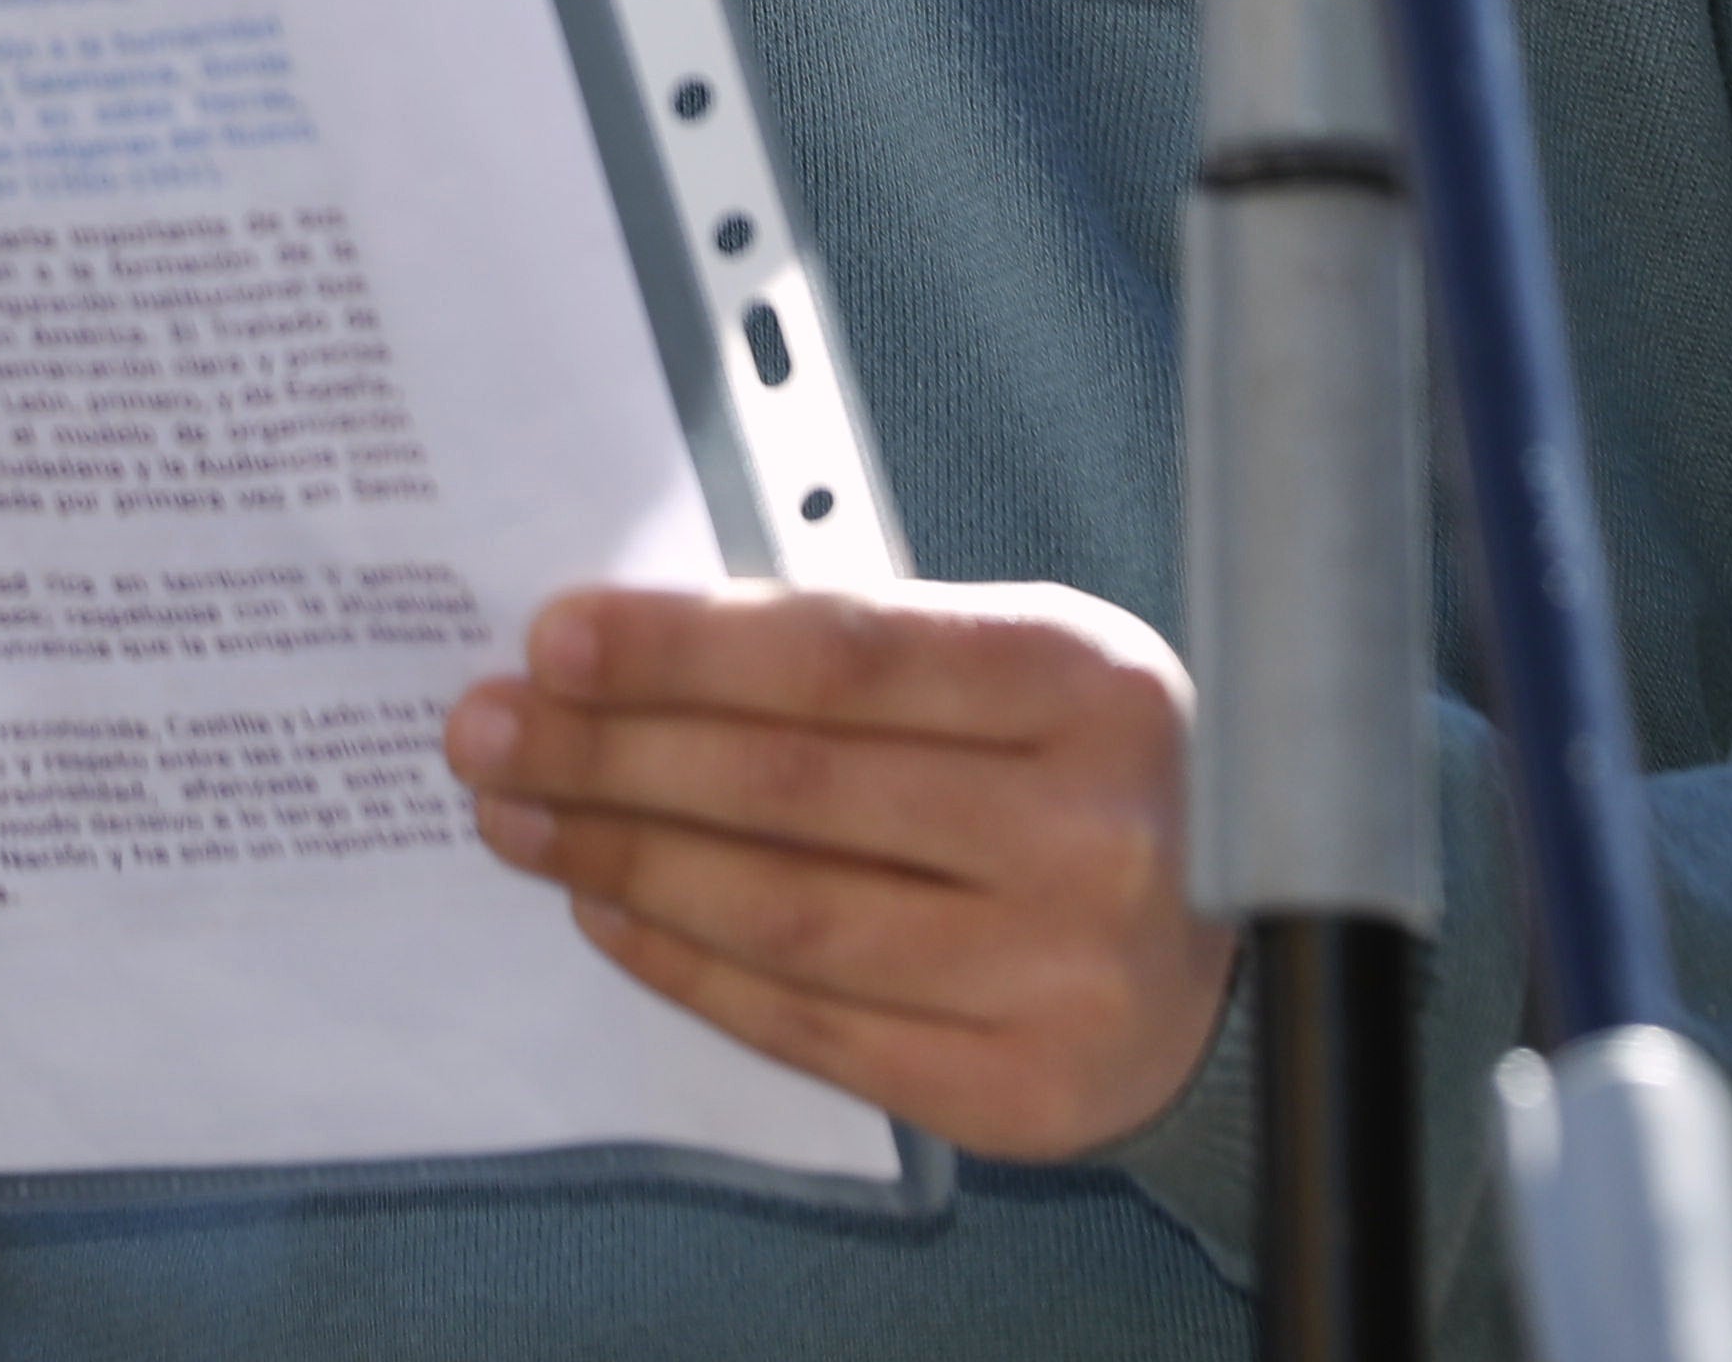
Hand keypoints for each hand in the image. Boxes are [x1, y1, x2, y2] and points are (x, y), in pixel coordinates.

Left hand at [446, 578, 1233, 1161]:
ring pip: (787, 913)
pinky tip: (608, 913)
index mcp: (1085, 685)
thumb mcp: (1021, 669)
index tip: (554, 640)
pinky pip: (810, 1023)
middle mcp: (1088, 833)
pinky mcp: (1021, 1091)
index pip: (841, 655)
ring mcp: (1062, 974)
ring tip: (521, 821)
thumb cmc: (1087, 778)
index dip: (681, 649)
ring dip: (623, 862)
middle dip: (611, 754)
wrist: (1243, 961)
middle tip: (488, 732)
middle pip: (795, 787)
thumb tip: (628, 654)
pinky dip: (687, 965)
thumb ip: (859, 656)